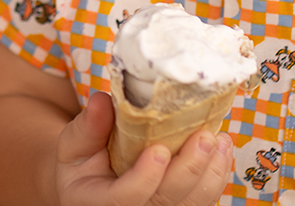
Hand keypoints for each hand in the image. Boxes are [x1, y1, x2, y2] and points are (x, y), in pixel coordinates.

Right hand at [54, 93, 232, 205]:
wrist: (90, 186)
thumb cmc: (80, 164)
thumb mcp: (73, 146)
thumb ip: (88, 127)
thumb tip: (102, 100)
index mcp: (98, 202)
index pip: (126, 198)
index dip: (145, 178)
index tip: (159, 150)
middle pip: (167, 202)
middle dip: (190, 170)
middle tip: (203, 137)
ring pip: (191, 205)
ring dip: (210, 173)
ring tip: (219, 140)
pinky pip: (202, 201)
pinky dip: (216, 177)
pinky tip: (222, 150)